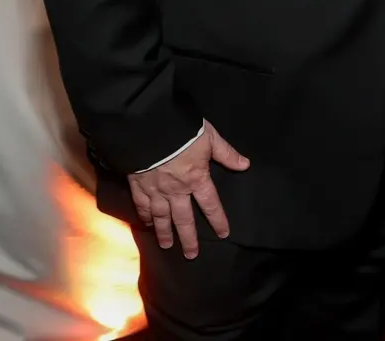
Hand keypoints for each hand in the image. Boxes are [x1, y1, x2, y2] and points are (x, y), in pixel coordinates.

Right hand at [127, 120, 248, 257]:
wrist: (150, 129)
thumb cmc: (184, 133)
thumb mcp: (211, 138)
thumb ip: (227, 154)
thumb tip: (245, 165)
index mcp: (196, 179)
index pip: (210, 204)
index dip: (217, 219)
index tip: (223, 233)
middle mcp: (177, 191)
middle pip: (184, 219)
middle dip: (189, 238)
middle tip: (191, 255)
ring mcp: (156, 191)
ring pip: (162, 217)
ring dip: (165, 233)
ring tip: (167, 246)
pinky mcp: (139, 187)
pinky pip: (142, 206)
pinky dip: (145, 217)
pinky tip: (147, 224)